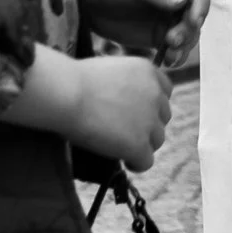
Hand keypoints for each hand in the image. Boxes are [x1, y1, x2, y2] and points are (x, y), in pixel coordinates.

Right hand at [60, 51, 173, 172]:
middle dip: (148, 125)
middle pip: (162, 117)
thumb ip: (125, 84)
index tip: (138, 112)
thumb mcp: (110, 69)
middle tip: (127, 132)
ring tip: (122, 148)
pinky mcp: (139, 145)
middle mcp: (155, 94)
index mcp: (147, 71)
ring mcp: (149, 121)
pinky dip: (136, 163)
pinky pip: (146, 161)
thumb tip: (123, 101)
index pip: (165, 90)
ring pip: (157, 140)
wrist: (66, 94)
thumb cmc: (75, 80)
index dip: (152, 104)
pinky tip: (125, 162)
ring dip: (142, 144)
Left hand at [78, 0, 194, 48]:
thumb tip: (184, 0)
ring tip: (170, 52)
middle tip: (173, 39)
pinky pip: (176, 47)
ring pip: (190, 34)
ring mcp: (171, 17)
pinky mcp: (161, 35)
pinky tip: (169, 60)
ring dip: (184, 45)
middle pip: (197, 15)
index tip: (193, 21)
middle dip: (190, 29)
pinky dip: (176, 55)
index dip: (200, 6)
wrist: (89, 1)